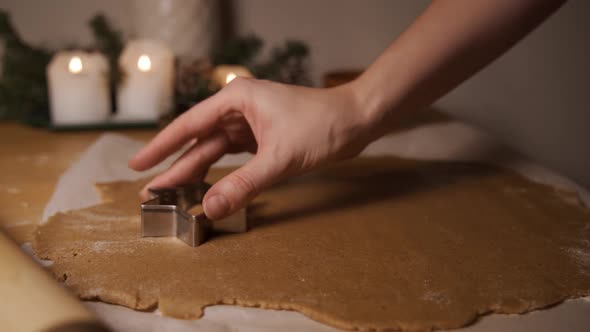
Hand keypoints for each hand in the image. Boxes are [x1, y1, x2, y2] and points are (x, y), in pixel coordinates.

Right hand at [128, 78, 378, 219]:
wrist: (357, 120)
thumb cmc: (322, 126)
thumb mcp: (280, 158)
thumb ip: (244, 185)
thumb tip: (210, 208)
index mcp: (236, 99)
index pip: (189, 125)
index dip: (161, 147)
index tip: (137, 165)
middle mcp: (239, 108)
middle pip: (199, 141)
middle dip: (176, 167)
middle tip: (151, 192)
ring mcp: (251, 122)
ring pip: (215, 150)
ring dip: (197, 171)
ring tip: (173, 193)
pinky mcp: (262, 136)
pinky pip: (233, 156)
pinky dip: (221, 172)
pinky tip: (207, 185)